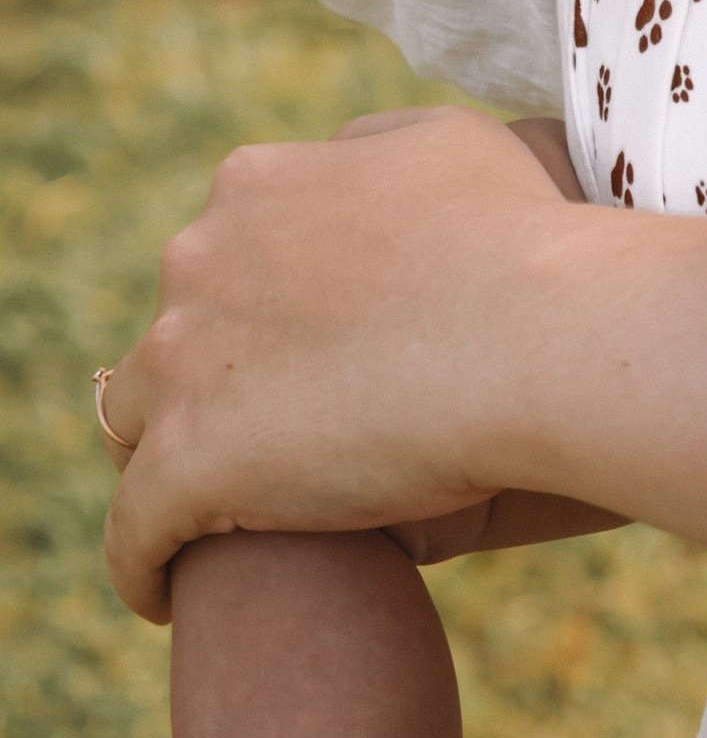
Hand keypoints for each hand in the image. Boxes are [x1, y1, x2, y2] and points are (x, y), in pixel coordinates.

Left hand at [97, 113, 706, 619]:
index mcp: (255, 187)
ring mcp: (184, 364)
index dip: (258, 307)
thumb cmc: (522, 236)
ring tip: (216, 518)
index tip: (301, 352)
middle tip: (277, 435)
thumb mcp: (447, 142)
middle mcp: (199, 260)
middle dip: (210, 379)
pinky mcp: (187, 467)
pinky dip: (144, 564)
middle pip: (172, 335)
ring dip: (170, 463)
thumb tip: (339, 165)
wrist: (541, 334)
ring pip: (139, 425)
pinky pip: (133, 532)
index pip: (222, 255)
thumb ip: (371, 153)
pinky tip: (169, 595)